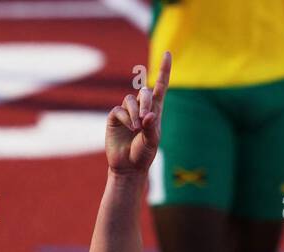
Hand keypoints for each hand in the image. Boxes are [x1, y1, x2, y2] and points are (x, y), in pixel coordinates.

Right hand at [105, 51, 170, 176]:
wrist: (128, 166)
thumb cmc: (143, 155)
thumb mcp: (152, 142)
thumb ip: (151, 128)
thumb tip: (149, 115)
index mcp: (156, 111)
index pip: (160, 86)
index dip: (164, 70)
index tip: (167, 53)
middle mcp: (142, 108)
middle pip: (144, 92)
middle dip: (145, 103)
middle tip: (145, 120)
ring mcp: (128, 111)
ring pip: (131, 99)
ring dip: (135, 113)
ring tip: (137, 128)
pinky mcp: (115, 116)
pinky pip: (120, 109)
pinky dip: (126, 118)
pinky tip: (129, 128)